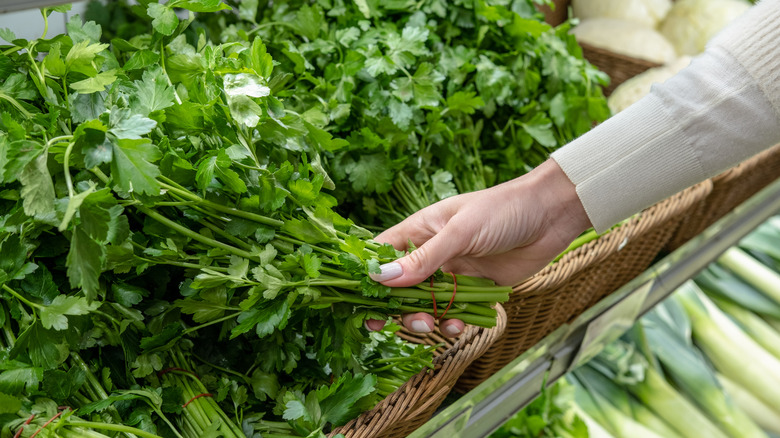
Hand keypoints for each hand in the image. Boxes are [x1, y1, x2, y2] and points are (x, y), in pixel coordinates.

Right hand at [367, 159, 591, 335]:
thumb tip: (382, 279)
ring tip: (435, 326)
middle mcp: (432, 254)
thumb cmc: (503, 210)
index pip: (381, 254)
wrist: (551, 215)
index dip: (368, 278)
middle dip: (398, 309)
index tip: (360, 303)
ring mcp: (453, 273)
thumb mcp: (460, 232)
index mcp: (420, 230)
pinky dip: (453, 324)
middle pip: (400, 288)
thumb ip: (424, 258)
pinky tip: (460, 325)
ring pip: (426, 305)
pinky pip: (455, 313)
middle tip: (402, 325)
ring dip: (425, 320)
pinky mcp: (475, 289)